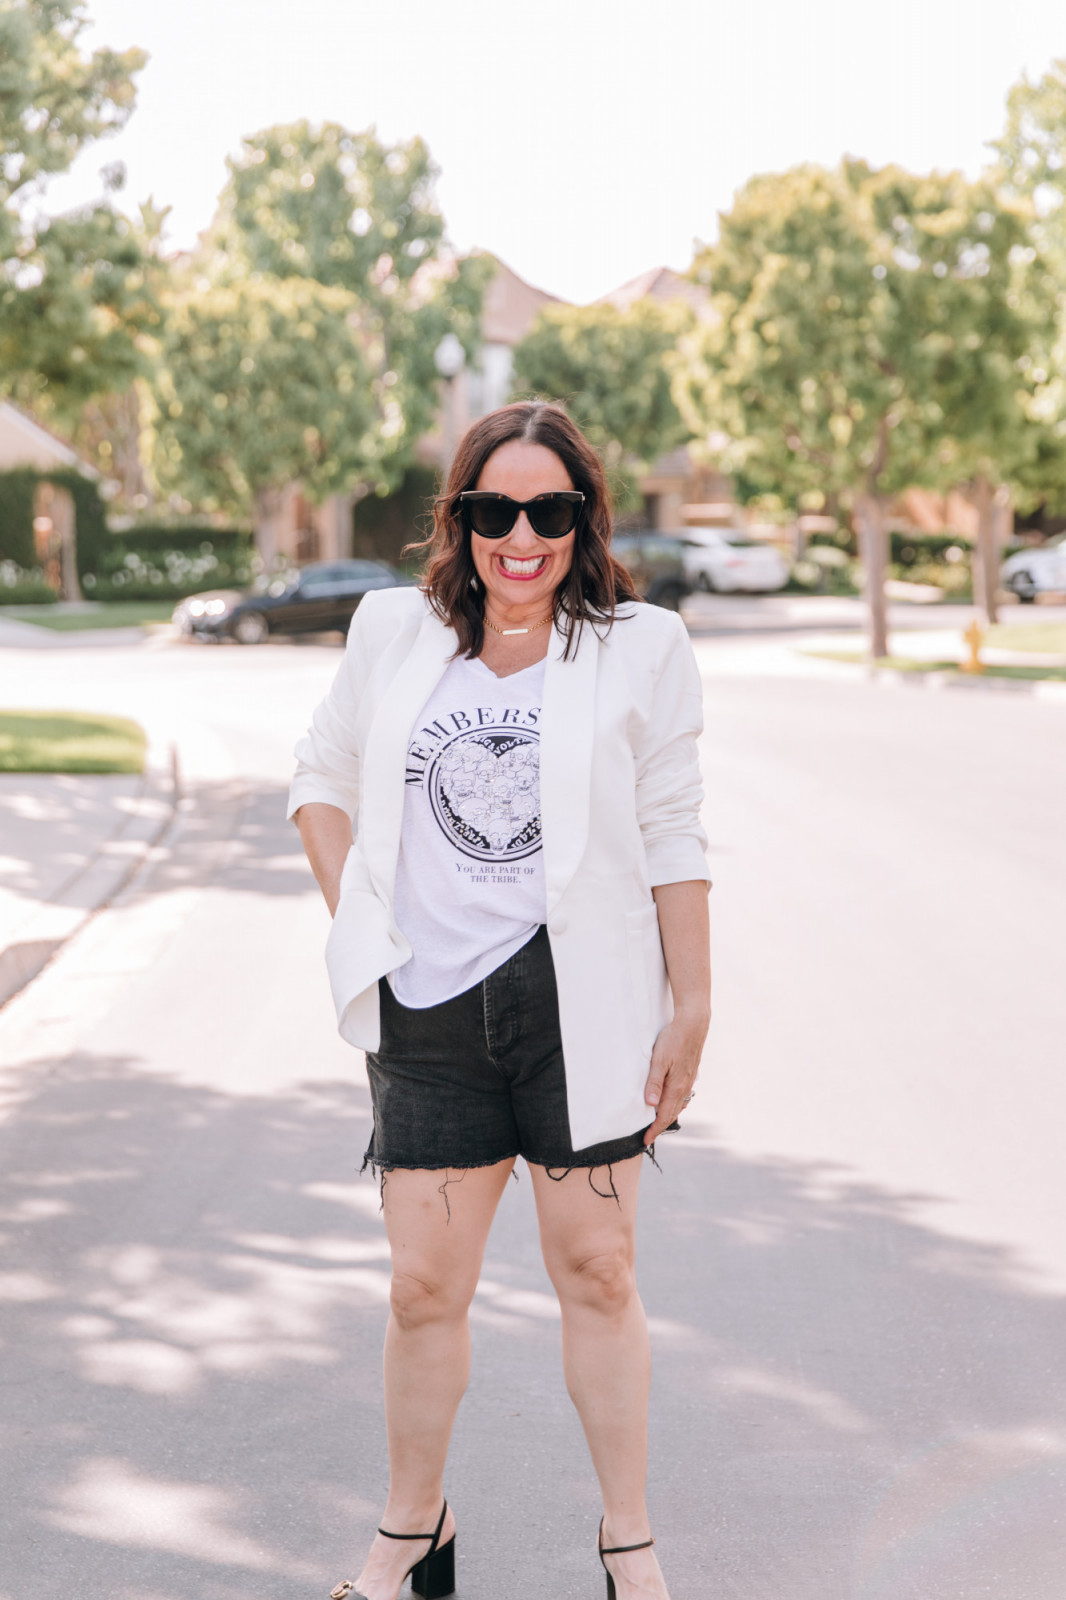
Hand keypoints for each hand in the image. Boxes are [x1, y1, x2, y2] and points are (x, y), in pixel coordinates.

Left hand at [643, 1006, 707, 1145]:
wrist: (693, 1025)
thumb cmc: (673, 1040)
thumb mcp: (659, 1060)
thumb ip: (654, 1082)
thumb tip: (650, 1104)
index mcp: (676, 1087)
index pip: (664, 1116)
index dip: (654, 1130)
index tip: (646, 1141)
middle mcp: (684, 1088)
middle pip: (671, 1114)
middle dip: (660, 1127)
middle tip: (648, 1136)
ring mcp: (688, 1082)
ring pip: (678, 1106)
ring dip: (667, 1117)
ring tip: (656, 1123)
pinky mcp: (689, 1075)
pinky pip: (682, 1097)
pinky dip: (674, 1106)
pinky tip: (669, 1103)